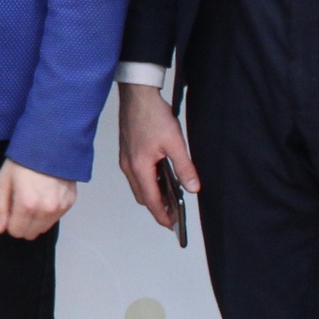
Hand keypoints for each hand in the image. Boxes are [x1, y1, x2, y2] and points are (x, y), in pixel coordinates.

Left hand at [0, 160, 75, 238]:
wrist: (51, 144)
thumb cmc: (23, 161)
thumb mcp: (4, 180)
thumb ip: (0, 207)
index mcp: (27, 204)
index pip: (16, 231)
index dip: (10, 222)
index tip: (11, 209)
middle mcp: (46, 209)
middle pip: (30, 233)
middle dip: (23, 223)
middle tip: (21, 203)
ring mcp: (60, 207)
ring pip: (44, 228)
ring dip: (36, 219)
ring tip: (34, 198)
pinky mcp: (70, 202)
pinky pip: (55, 218)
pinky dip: (49, 212)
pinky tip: (46, 195)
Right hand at [119, 82, 199, 232]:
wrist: (137, 94)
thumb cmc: (152, 115)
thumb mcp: (175, 142)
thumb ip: (184, 167)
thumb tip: (192, 187)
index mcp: (139, 167)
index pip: (151, 200)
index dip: (162, 215)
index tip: (173, 225)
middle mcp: (128, 166)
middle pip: (142, 197)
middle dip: (158, 207)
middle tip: (175, 213)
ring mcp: (125, 160)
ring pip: (139, 186)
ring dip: (153, 194)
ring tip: (171, 197)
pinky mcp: (127, 153)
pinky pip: (136, 175)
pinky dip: (148, 182)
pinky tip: (162, 177)